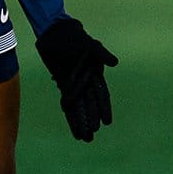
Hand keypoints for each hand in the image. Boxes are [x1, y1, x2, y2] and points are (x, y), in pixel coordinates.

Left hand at [35, 18, 118, 141]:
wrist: (57, 34)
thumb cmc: (75, 37)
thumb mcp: (89, 44)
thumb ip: (101, 54)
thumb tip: (115, 62)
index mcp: (96, 73)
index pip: (101, 94)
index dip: (104, 108)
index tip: (107, 122)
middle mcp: (87, 82)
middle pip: (90, 105)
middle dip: (91, 119)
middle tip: (92, 136)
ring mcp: (75, 85)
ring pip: (80, 108)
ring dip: (82, 122)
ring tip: (85, 138)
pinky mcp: (64, 85)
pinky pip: (68, 104)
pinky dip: (71, 116)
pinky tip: (75, 128)